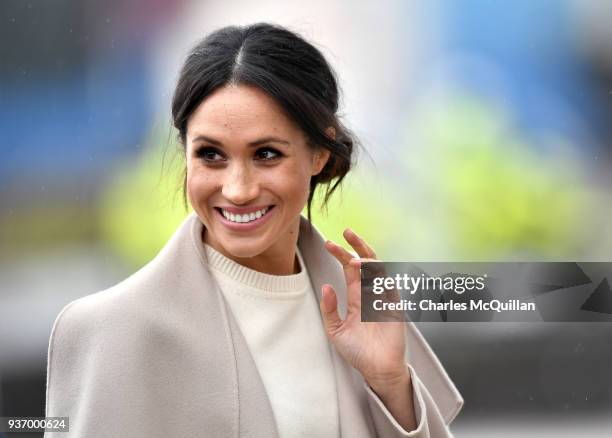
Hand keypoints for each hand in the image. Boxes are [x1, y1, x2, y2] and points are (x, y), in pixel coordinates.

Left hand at [320, 229, 408, 388]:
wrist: (377, 370)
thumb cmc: (357, 351)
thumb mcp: (335, 331)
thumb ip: (329, 309)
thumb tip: (326, 286)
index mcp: (356, 296)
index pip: (349, 269)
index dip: (340, 254)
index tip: (328, 243)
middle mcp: (370, 293)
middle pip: (365, 262)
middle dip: (357, 246)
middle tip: (347, 232)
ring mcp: (384, 298)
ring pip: (379, 271)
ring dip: (368, 263)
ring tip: (354, 261)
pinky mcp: (395, 308)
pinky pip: (390, 288)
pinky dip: (381, 279)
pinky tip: (371, 275)